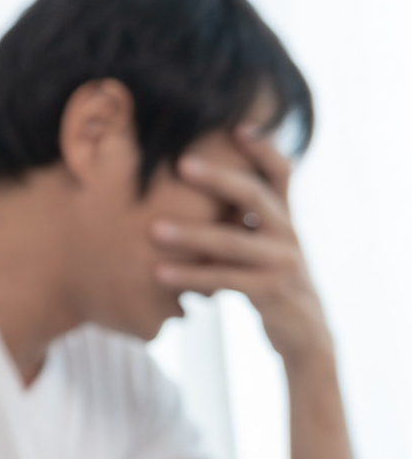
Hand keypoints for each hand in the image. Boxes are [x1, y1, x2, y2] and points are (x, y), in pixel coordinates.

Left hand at [152, 130, 332, 373]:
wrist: (305, 332)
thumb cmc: (268, 277)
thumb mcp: (259, 242)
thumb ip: (237, 217)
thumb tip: (187, 182)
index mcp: (284, 215)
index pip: (281, 173)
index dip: (263, 149)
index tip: (239, 126)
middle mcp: (287, 233)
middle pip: (256, 196)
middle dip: (219, 178)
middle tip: (181, 163)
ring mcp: (283, 262)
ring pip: (233, 243)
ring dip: (191, 235)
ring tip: (153, 230)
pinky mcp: (272, 292)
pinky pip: (226, 280)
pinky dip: (191, 276)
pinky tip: (159, 274)